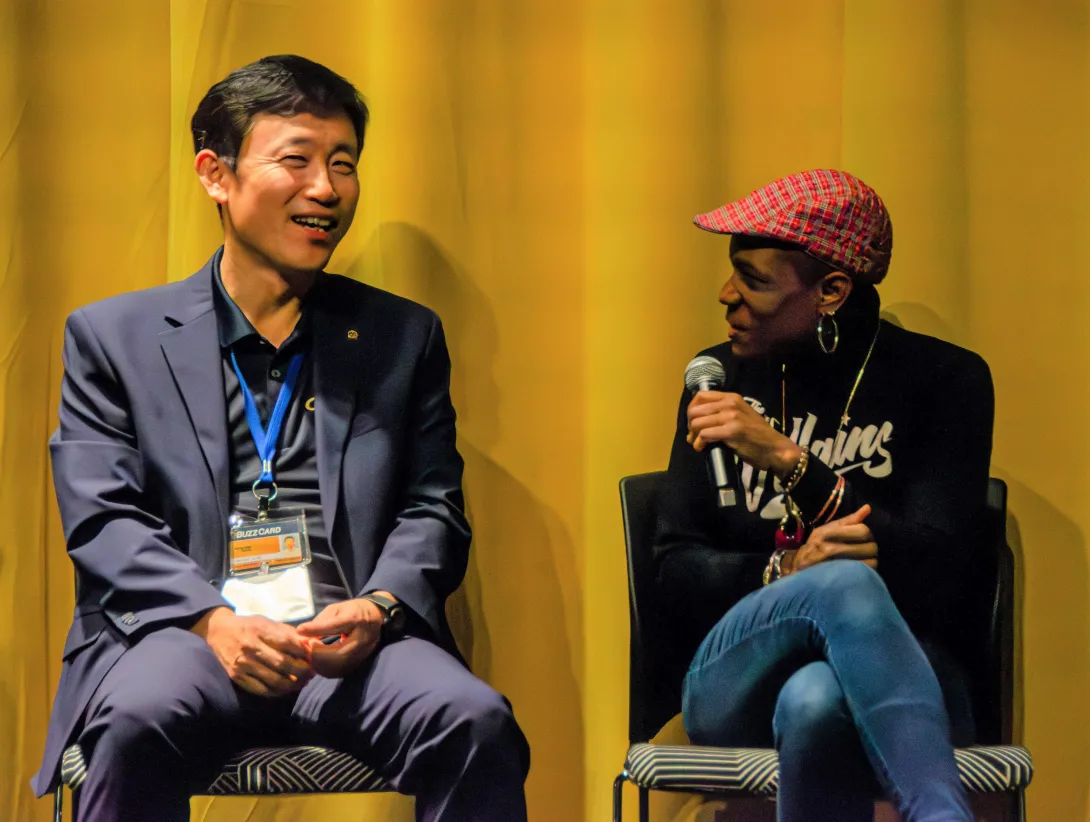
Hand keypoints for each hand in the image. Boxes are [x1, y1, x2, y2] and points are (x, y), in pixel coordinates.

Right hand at [191, 607, 313, 696]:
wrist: (218, 631)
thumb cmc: (249, 626)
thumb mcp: (268, 622)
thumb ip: (288, 633)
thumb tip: (311, 643)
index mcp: (261, 630)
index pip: (288, 643)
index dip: (304, 652)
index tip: (314, 656)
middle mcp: (251, 647)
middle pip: (283, 663)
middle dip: (302, 670)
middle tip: (312, 673)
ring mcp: (243, 663)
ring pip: (274, 680)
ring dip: (293, 684)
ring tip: (302, 682)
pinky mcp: (236, 676)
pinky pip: (261, 690)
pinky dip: (277, 692)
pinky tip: (286, 689)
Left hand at [296, 598, 384, 677]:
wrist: (376, 618)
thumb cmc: (352, 611)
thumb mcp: (337, 609)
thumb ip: (320, 621)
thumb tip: (302, 634)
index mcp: (356, 619)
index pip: (335, 626)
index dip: (315, 629)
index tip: (299, 631)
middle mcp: (362, 638)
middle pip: (338, 653)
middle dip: (317, 653)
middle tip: (307, 646)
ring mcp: (362, 653)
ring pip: (339, 666)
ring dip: (320, 663)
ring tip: (311, 654)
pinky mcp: (359, 663)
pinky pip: (340, 672)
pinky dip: (326, 669)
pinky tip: (318, 661)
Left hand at [686, 390, 801, 476]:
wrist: (774, 449)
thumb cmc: (757, 435)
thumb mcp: (740, 415)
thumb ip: (722, 412)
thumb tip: (698, 419)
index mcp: (731, 397)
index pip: (700, 396)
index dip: (691, 410)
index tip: (693, 423)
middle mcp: (730, 403)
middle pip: (695, 410)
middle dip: (690, 424)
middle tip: (693, 436)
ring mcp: (731, 416)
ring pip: (697, 423)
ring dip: (693, 436)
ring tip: (697, 443)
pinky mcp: (732, 431)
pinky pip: (705, 434)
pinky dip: (699, 443)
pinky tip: (702, 448)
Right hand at [784, 504, 877, 574]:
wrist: (799, 569)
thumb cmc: (816, 546)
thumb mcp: (827, 529)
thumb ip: (848, 520)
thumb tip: (867, 508)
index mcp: (828, 534)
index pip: (863, 531)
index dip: (868, 535)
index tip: (863, 538)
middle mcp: (830, 549)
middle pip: (870, 547)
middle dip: (871, 549)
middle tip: (866, 551)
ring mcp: (835, 567)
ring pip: (871, 562)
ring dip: (871, 562)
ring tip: (863, 561)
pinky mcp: (840, 580)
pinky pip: (864, 575)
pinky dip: (866, 572)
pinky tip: (860, 570)